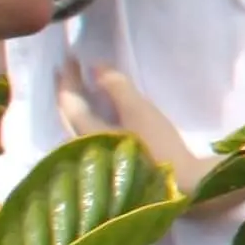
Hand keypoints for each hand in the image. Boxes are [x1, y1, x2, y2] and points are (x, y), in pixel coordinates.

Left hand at [59, 63, 214, 203]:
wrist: (179, 186)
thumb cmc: (156, 146)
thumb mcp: (139, 111)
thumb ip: (117, 87)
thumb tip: (95, 66)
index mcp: (87, 131)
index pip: (69, 101)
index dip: (68, 78)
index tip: (69, 57)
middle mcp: (83, 145)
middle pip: (67, 115)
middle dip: (66, 92)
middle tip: (65, 71)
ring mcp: (95, 157)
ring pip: (76, 126)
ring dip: (76, 106)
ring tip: (78, 91)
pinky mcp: (109, 164)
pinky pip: (88, 134)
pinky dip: (87, 118)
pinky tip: (95, 117)